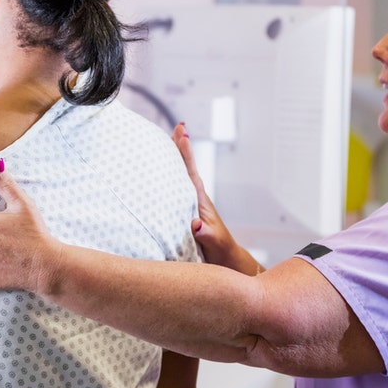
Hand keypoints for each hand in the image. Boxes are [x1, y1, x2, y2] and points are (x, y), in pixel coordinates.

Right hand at [172, 123, 262, 275]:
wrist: (225, 260)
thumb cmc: (219, 252)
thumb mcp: (213, 243)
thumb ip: (206, 234)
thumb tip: (196, 225)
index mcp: (201, 202)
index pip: (191, 173)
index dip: (186, 153)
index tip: (183, 134)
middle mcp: (196, 199)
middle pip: (186, 169)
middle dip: (182, 148)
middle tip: (179, 127)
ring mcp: (191, 205)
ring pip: (181, 177)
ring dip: (176, 159)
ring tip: (169, 140)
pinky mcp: (186, 212)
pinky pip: (175, 189)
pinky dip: (170, 177)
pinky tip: (161, 173)